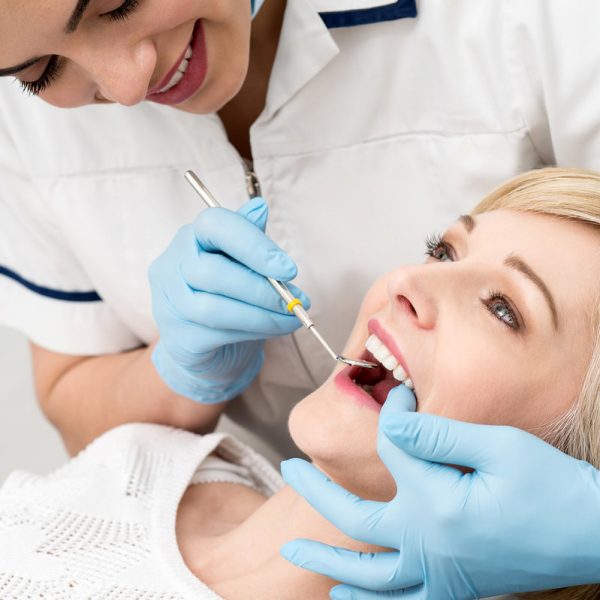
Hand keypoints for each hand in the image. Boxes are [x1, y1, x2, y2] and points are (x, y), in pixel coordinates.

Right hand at [149, 197, 308, 402]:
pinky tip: (275, 328)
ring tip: (291, 317)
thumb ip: (248, 236)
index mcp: (190, 238)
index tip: (289, 269)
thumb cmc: (227, 296)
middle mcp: (172, 266)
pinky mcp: (179, 338)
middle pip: (213, 272)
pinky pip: (218, 334)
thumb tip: (260, 207)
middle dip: (262, 288)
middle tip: (294, 300)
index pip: (214, 225)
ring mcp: (170, 304)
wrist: (207, 347)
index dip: (253, 245)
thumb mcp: (241, 263)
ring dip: (262, 315)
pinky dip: (254, 331)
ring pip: (214, 308)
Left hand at [281, 386, 599, 598]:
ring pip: (371, 575)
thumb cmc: (553, 488)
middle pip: (355, 518)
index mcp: (435, 504)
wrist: (596, 536)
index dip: (392, 413)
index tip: (398, 394)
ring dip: (330, 562)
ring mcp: (440, 573)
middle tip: (288, 468)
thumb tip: (391, 417)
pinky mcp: (457, 588)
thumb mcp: (500, 446)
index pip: (393, 446)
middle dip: (318, 491)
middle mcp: (429, 544)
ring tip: (294, 554)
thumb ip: (437, 433)